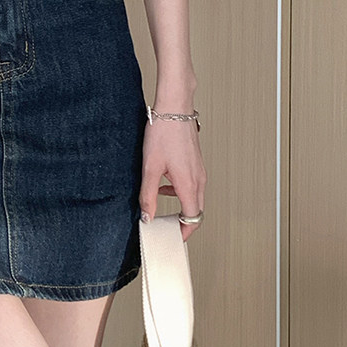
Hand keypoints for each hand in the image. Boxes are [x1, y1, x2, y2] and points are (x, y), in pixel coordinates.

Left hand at [139, 115, 205, 241]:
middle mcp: (199, 179)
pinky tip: (163, 184)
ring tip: (160, 208)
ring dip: (180, 206)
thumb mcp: (150, 167)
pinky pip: (192, 186)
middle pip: (196, 211)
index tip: (172, 238)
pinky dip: (179, 192)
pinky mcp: (196, 163)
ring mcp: (199, 171)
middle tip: (165, 229)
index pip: (193, 218)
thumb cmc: (164, 132)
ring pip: (194, 198)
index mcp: (189, 184)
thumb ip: (148, 195)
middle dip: (182, 223)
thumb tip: (147, 216)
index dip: (183, 232)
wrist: (175, 107)